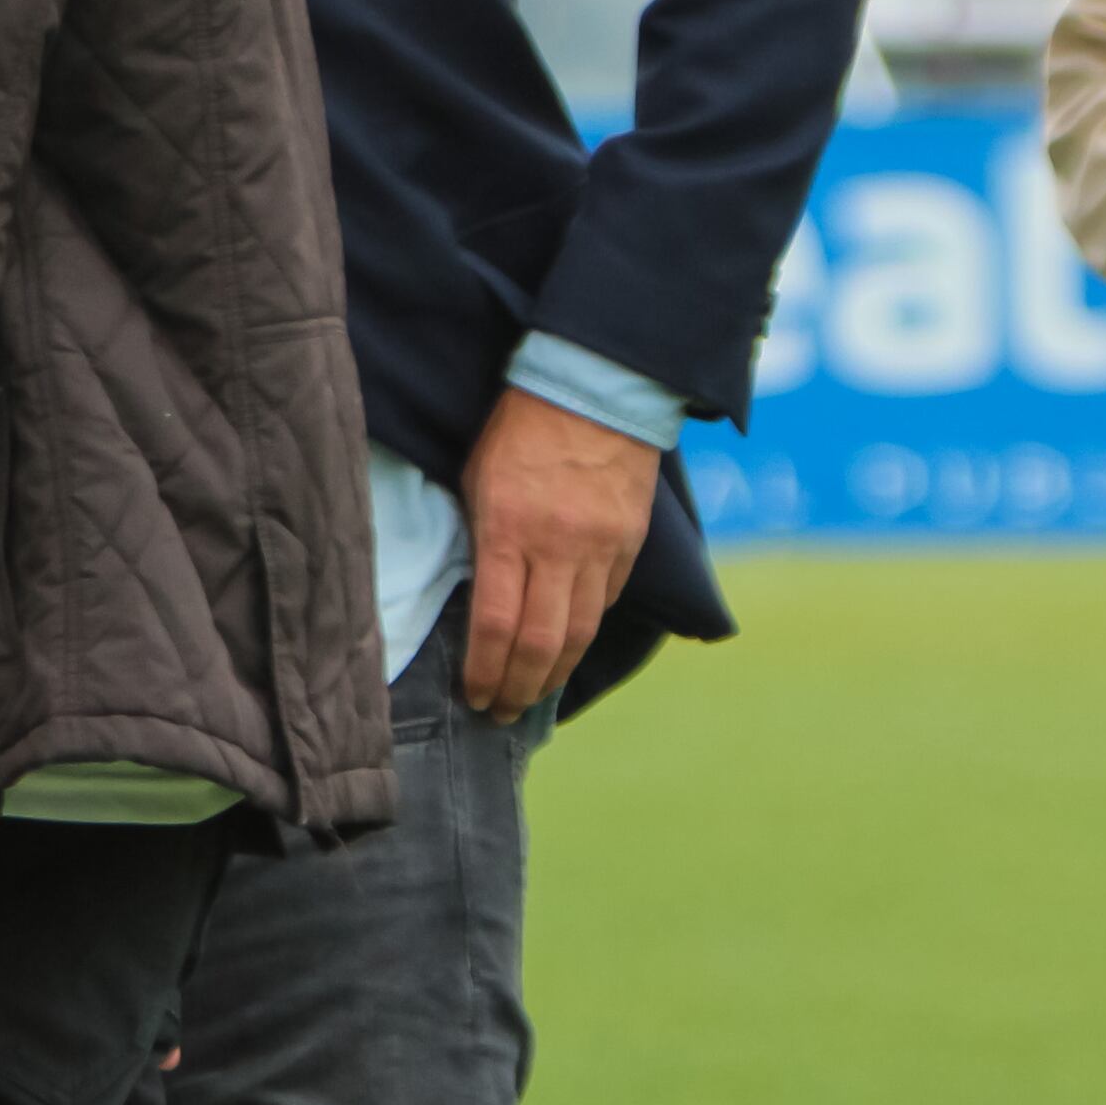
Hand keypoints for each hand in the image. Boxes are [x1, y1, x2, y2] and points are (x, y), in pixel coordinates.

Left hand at [456, 385, 659, 722]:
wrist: (592, 391)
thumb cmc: (517, 432)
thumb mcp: (477, 482)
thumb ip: (481, 542)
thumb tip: (479, 600)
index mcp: (510, 531)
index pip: (497, 623)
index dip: (486, 670)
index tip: (475, 696)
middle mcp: (559, 548)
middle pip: (543, 642)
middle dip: (520, 687)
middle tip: (501, 713)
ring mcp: (601, 549)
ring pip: (581, 633)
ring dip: (554, 672)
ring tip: (532, 695)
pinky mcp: (629, 545)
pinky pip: (606, 602)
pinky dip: (584, 632)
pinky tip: (567, 649)